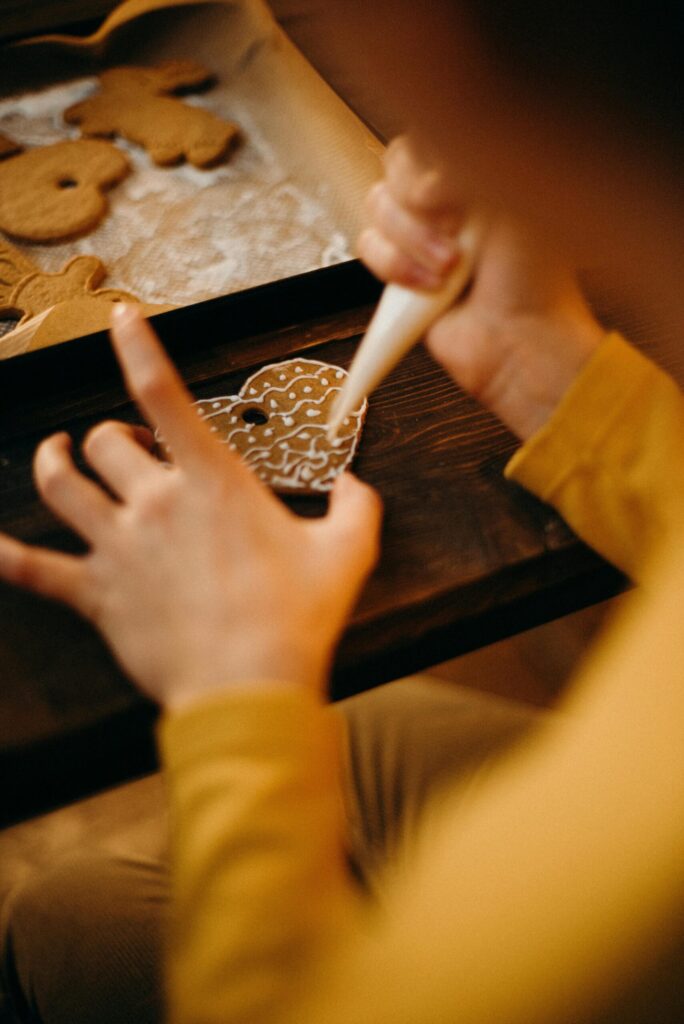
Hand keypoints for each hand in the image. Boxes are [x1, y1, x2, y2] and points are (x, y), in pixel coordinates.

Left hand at [0, 306, 381, 708]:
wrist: (248, 686)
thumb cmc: (295, 619)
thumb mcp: (348, 553)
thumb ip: (357, 508)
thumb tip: (355, 487)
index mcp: (212, 482)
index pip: (164, 394)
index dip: (138, 347)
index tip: (121, 319)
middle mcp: (155, 503)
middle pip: (106, 441)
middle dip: (112, 434)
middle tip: (125, 443)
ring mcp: (119, 548)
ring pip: (62, 485)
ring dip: (54, 462)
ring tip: (56, 453)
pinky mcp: (98, 595)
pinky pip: (34, 569)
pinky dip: (6, 556)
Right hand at [359, 136, 604, 439]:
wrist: (519, 339)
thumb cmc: (533, 277)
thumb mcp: (517, 200)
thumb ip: (470, 162)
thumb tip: (424, 158)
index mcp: (479, 171)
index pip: (428, 134)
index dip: (429, 162)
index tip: (453, 193)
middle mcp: (448, 199)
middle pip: (395, 166)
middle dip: (420, 206)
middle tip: (456, 236)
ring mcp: (421, 234)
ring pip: (378, 206)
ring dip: (411, 241)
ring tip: (450, 270)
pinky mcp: (400, 271)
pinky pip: (369, 246)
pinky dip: (396, 267)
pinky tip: (429, 287)